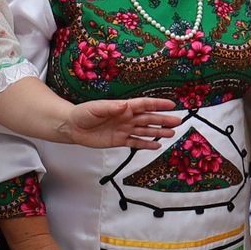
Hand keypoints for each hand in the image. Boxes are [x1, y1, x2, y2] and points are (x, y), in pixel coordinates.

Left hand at [63, 96, 178, 148]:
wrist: (72, 127)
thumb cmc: (83, 114)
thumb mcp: (96, 109)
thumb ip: (111, 108)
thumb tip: (125, 106)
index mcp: (123, 108)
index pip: (144, 105)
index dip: (158, 104)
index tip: (171, 104)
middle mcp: (126, 118)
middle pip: (148, 118)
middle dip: (163, 120)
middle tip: (177, 121)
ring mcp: (124, 129)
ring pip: (145, 130)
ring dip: (158, 132)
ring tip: (171, 134)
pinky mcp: (119, 140)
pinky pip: (135, 142)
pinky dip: (146, 144)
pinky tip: (156, 145)